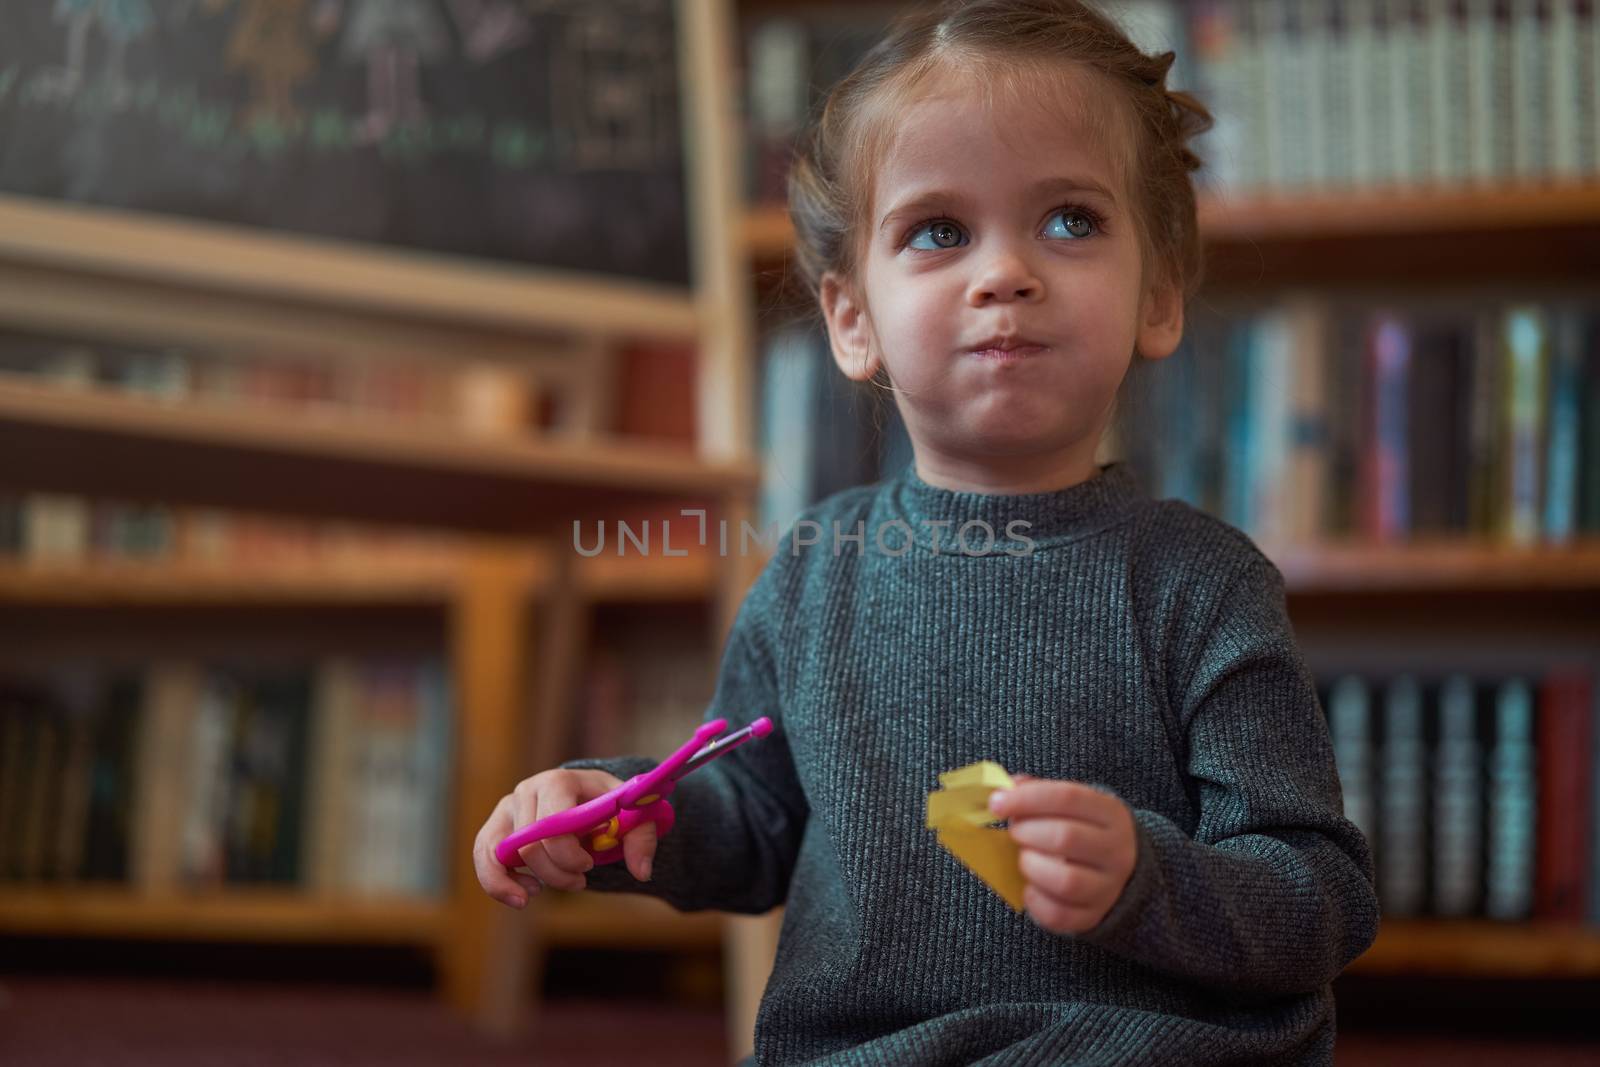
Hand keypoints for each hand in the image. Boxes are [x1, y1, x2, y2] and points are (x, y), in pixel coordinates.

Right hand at [472, 768, 657, 908]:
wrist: (587, 797)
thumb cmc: (610, 806)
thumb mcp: (634, 815)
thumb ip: (642, 839)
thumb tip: (641, 872)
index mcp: (558, 781)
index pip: (552, 823)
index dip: (568, 853)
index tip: (588, 865)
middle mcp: (526, 791)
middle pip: (529, 845)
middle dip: (555, 873)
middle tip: (579, 881)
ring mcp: (507, 809)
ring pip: (497, 852)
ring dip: (515, 882)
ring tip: (535, 895)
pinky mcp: (496, 830)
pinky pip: (484, 858)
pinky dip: (496, 882)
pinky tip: (522, 895)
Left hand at [988, 774, 1137, 934]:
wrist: (1118, 870)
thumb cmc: (1082, 830)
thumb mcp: (1072, 805)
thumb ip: (1038, 792)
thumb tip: (1005, 789)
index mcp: (1110, 813)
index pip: (1068, 797)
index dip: (1026, 798)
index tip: (997, 803)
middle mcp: (1116, 851)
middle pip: (1065, 837)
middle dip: (1026, 832)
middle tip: (1014, 832)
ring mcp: (1108, 887)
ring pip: (1065, 881)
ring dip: (1031, 866)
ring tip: (1024, 858)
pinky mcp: (1093, 916)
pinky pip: (1058, 914)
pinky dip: (1034, 900)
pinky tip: (1028, 887)